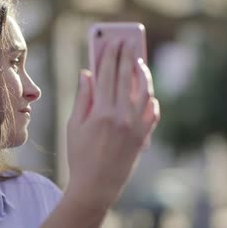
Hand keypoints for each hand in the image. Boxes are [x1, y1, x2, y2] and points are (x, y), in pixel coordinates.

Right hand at [66, 39, 159, 205]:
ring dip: (142, 74)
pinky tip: (147, 92)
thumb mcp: (73, 126)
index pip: (107, 75)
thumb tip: (87, 73)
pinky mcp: (143, 137)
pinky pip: (153, 112)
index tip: (112, 41)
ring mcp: (135, 126)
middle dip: (127, 56)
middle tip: (127, 42)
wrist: (96, 186)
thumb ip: (82, 98)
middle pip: (126, 78)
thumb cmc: (79, 155)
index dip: (109, 55)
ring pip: (144, 92)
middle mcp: (121, 116)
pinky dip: (151, 99)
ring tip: (139, 62)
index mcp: (100, 112)